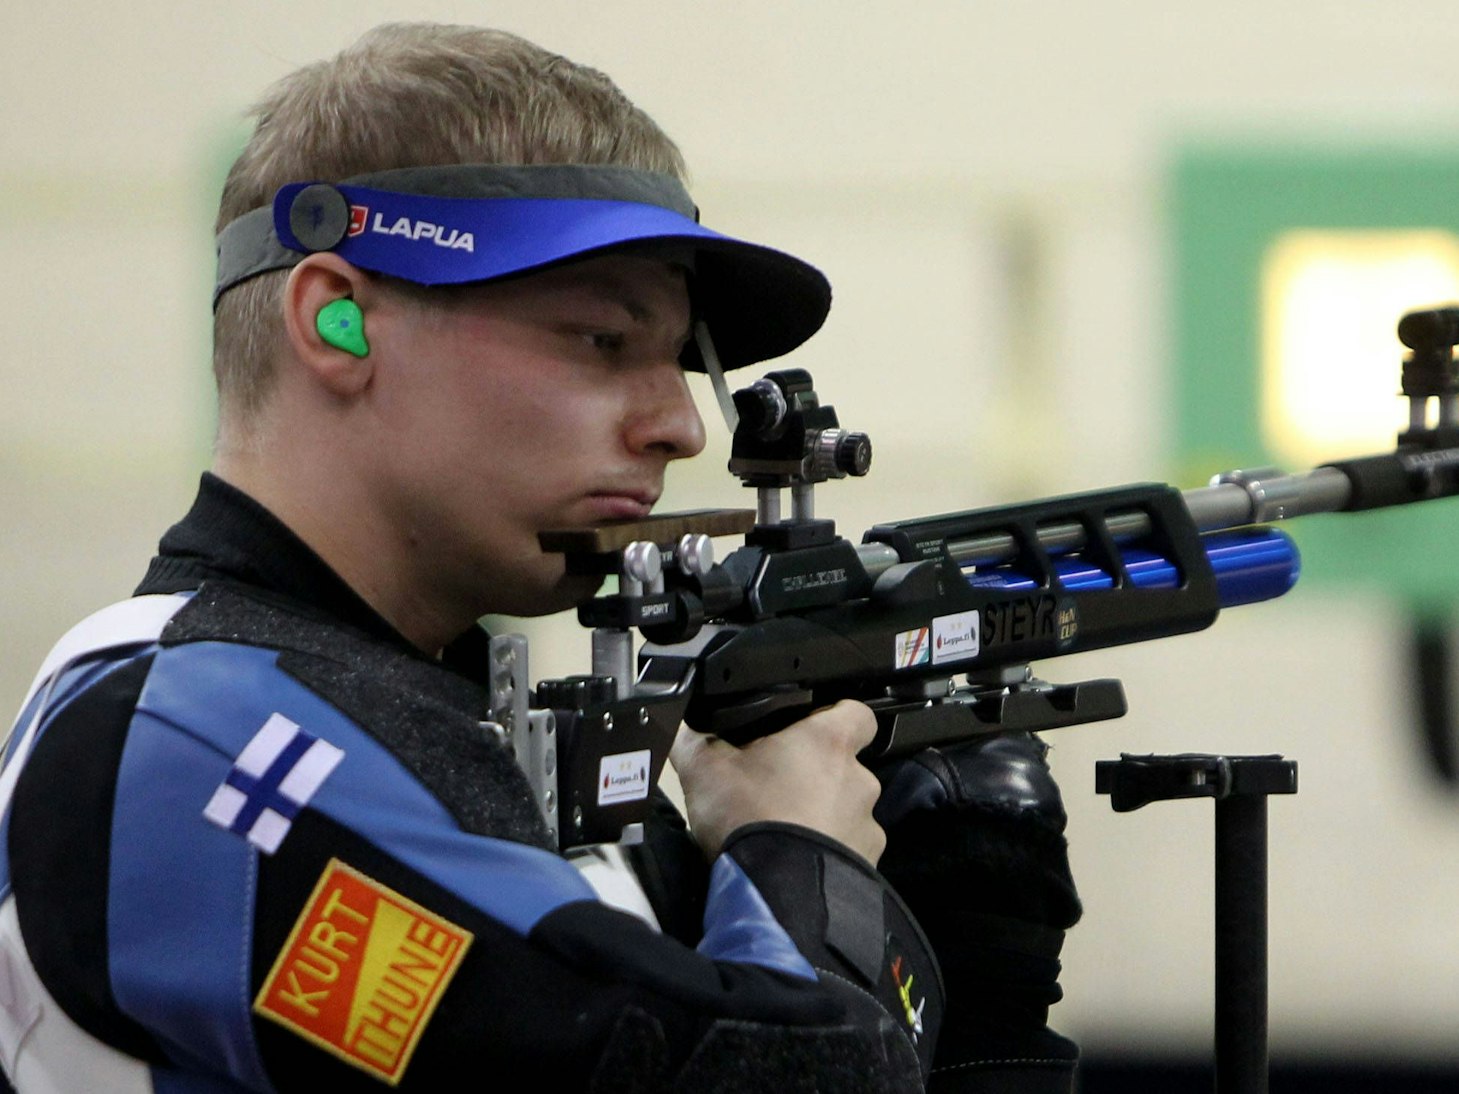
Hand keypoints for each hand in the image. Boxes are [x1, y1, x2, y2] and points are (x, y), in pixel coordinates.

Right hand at [669, 699, 883, 863]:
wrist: (774, 894)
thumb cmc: (747, 816)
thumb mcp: (704, 771)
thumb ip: (694, 741)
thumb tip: (681, 728)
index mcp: (828, 743)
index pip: (857, 714)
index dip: (835, 719)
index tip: (810, 730)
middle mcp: (859, 780)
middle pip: (846, 767)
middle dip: (818, 777)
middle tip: (778, 791)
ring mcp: (867, 826)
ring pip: (848, 812)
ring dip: (825, 819)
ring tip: (786, 834)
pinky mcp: (866, 865)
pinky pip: (850, 852)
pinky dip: (830, 855)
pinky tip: (798, 864)